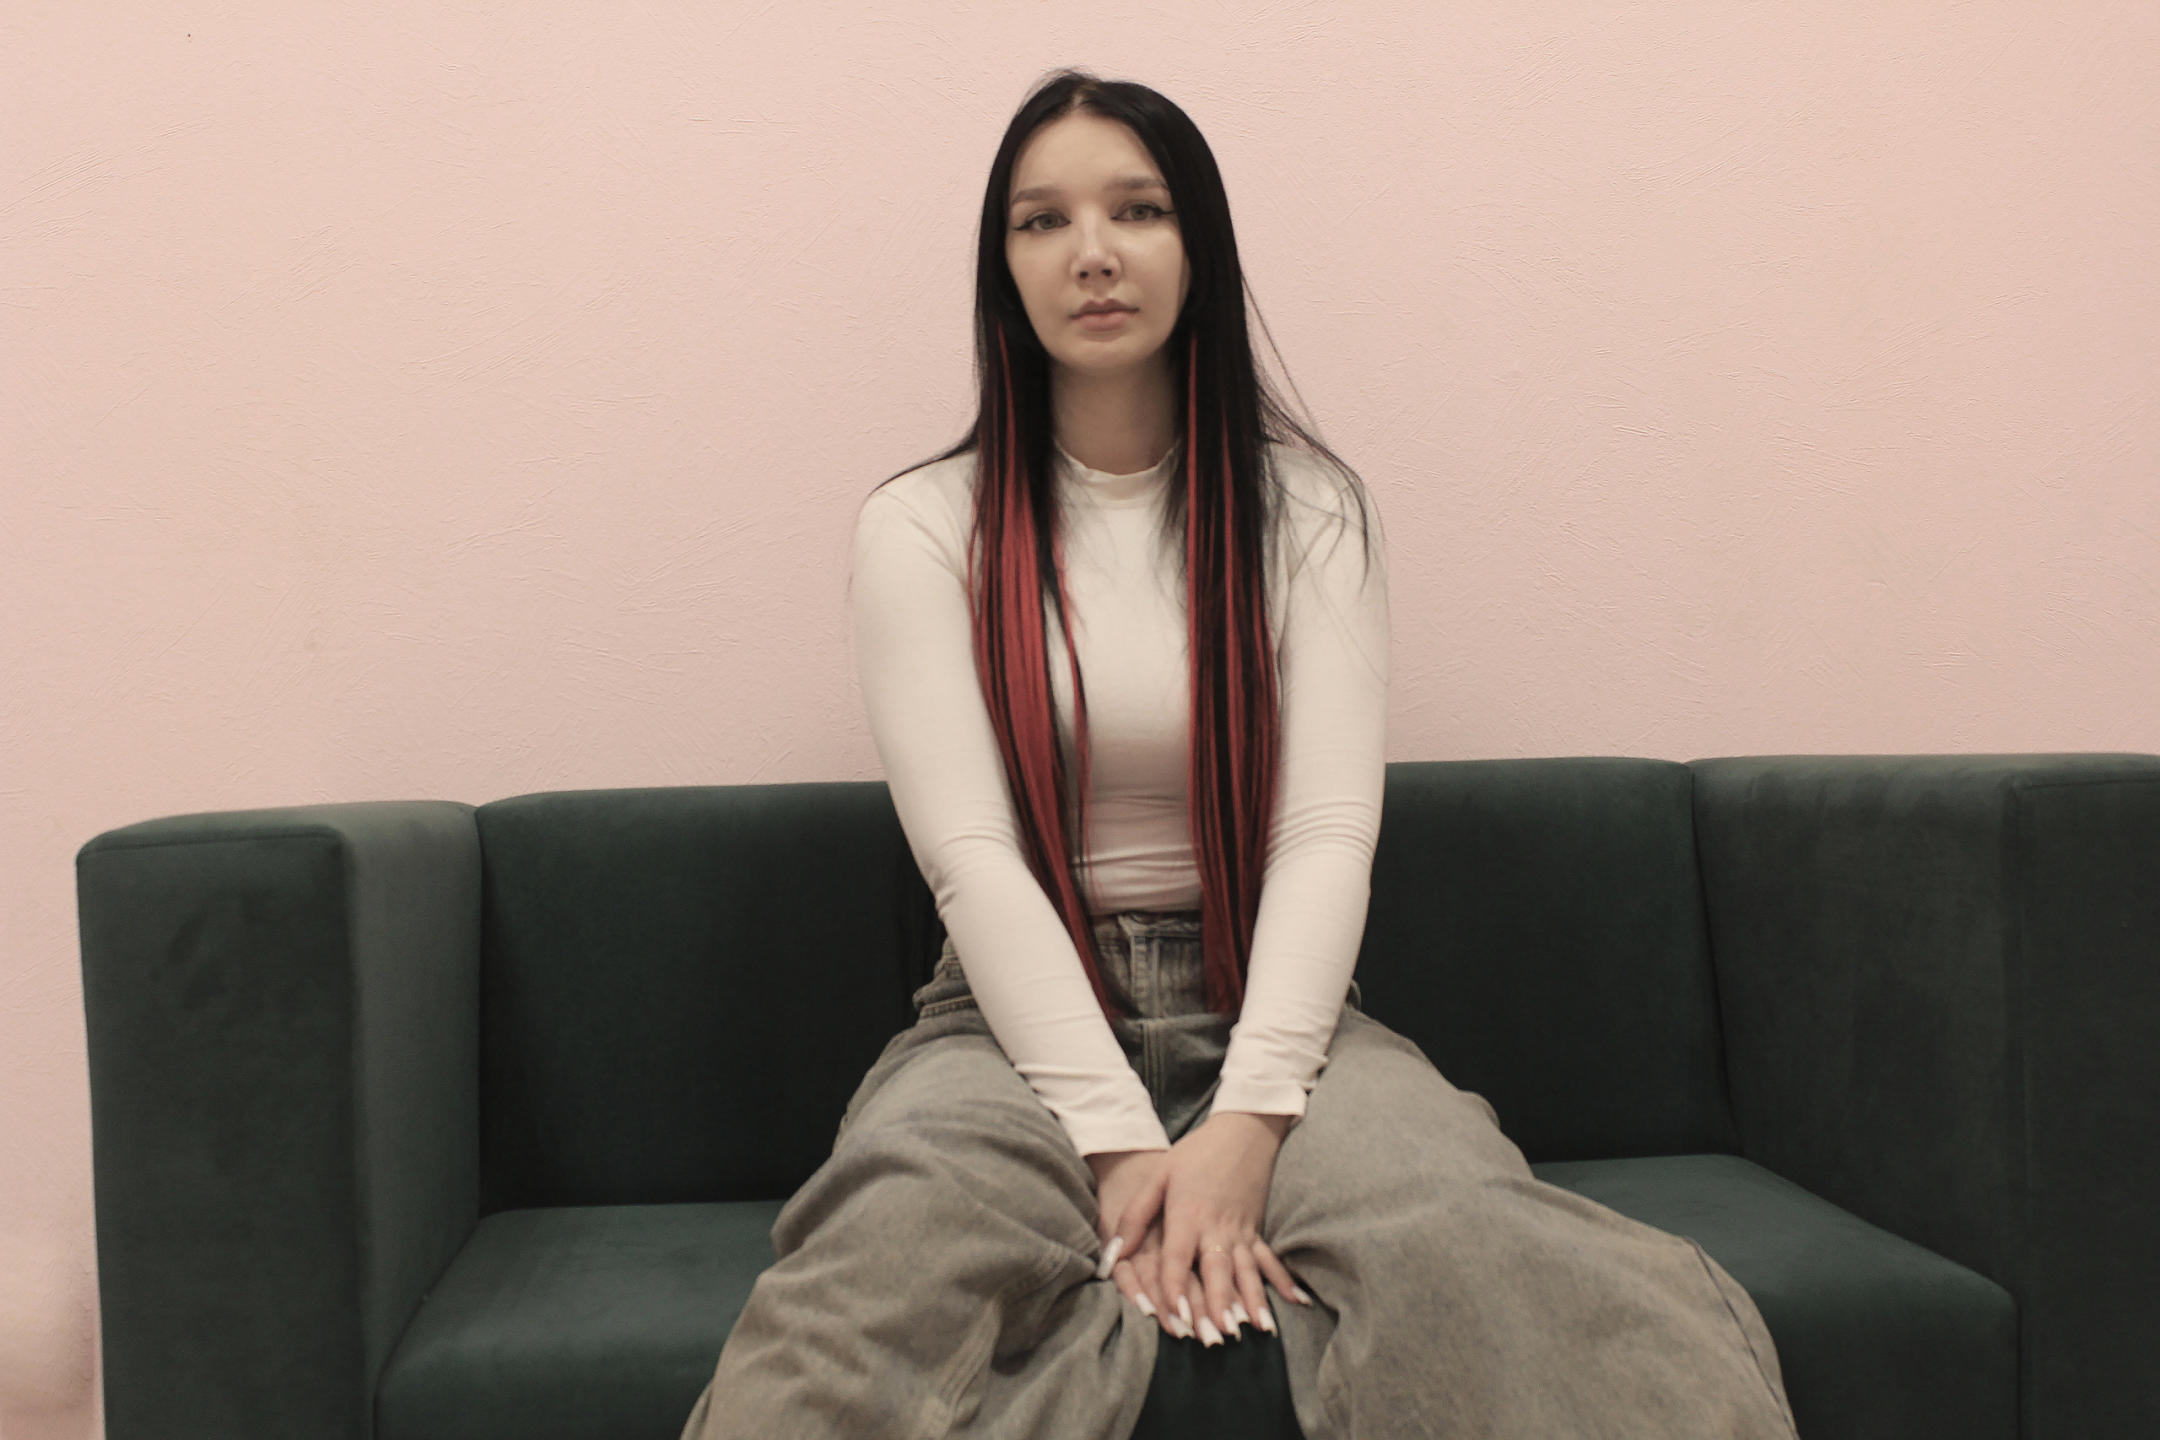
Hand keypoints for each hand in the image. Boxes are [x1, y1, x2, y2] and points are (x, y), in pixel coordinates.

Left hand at [1090, 1113, 1312, 1342]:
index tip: (1177, 1316)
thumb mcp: (1158, 1177)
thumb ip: (1135, 1216)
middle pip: (1217, 1271)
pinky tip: (1297, 1303)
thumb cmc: (1194, 1154)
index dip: (1176, 1287)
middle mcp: (1217, 1227)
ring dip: (1251, 1302)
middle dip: (1218, 1306)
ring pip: (1247, 1271)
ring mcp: (1242, 1230)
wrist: (1241, 1131)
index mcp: (1188, 1214)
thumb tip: (1116, 1254)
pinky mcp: (1257, 1230)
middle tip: (1217, 1338)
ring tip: (1256, 1330)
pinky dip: (1283, 1282)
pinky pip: (1270, 1260)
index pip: (1180, 1257)